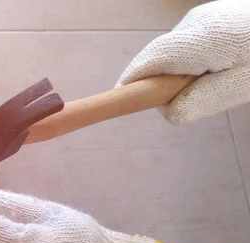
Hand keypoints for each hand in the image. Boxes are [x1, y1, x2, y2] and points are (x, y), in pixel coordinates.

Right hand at [117, 0, 249, 123]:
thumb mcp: (245, 84)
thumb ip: (204, 99)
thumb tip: (167, 112)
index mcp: (204, 38)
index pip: (150, 62)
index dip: (129, 83)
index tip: (118, 103)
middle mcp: (195, 21)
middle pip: (158, 58)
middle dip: (159, 83)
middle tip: (188, 103)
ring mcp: (203, 16)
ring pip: (172, 52)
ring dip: (178, 73)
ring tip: (215, 83)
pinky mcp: (211, 17)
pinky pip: (187, 44)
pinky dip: (190, 62)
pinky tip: (218, 68)